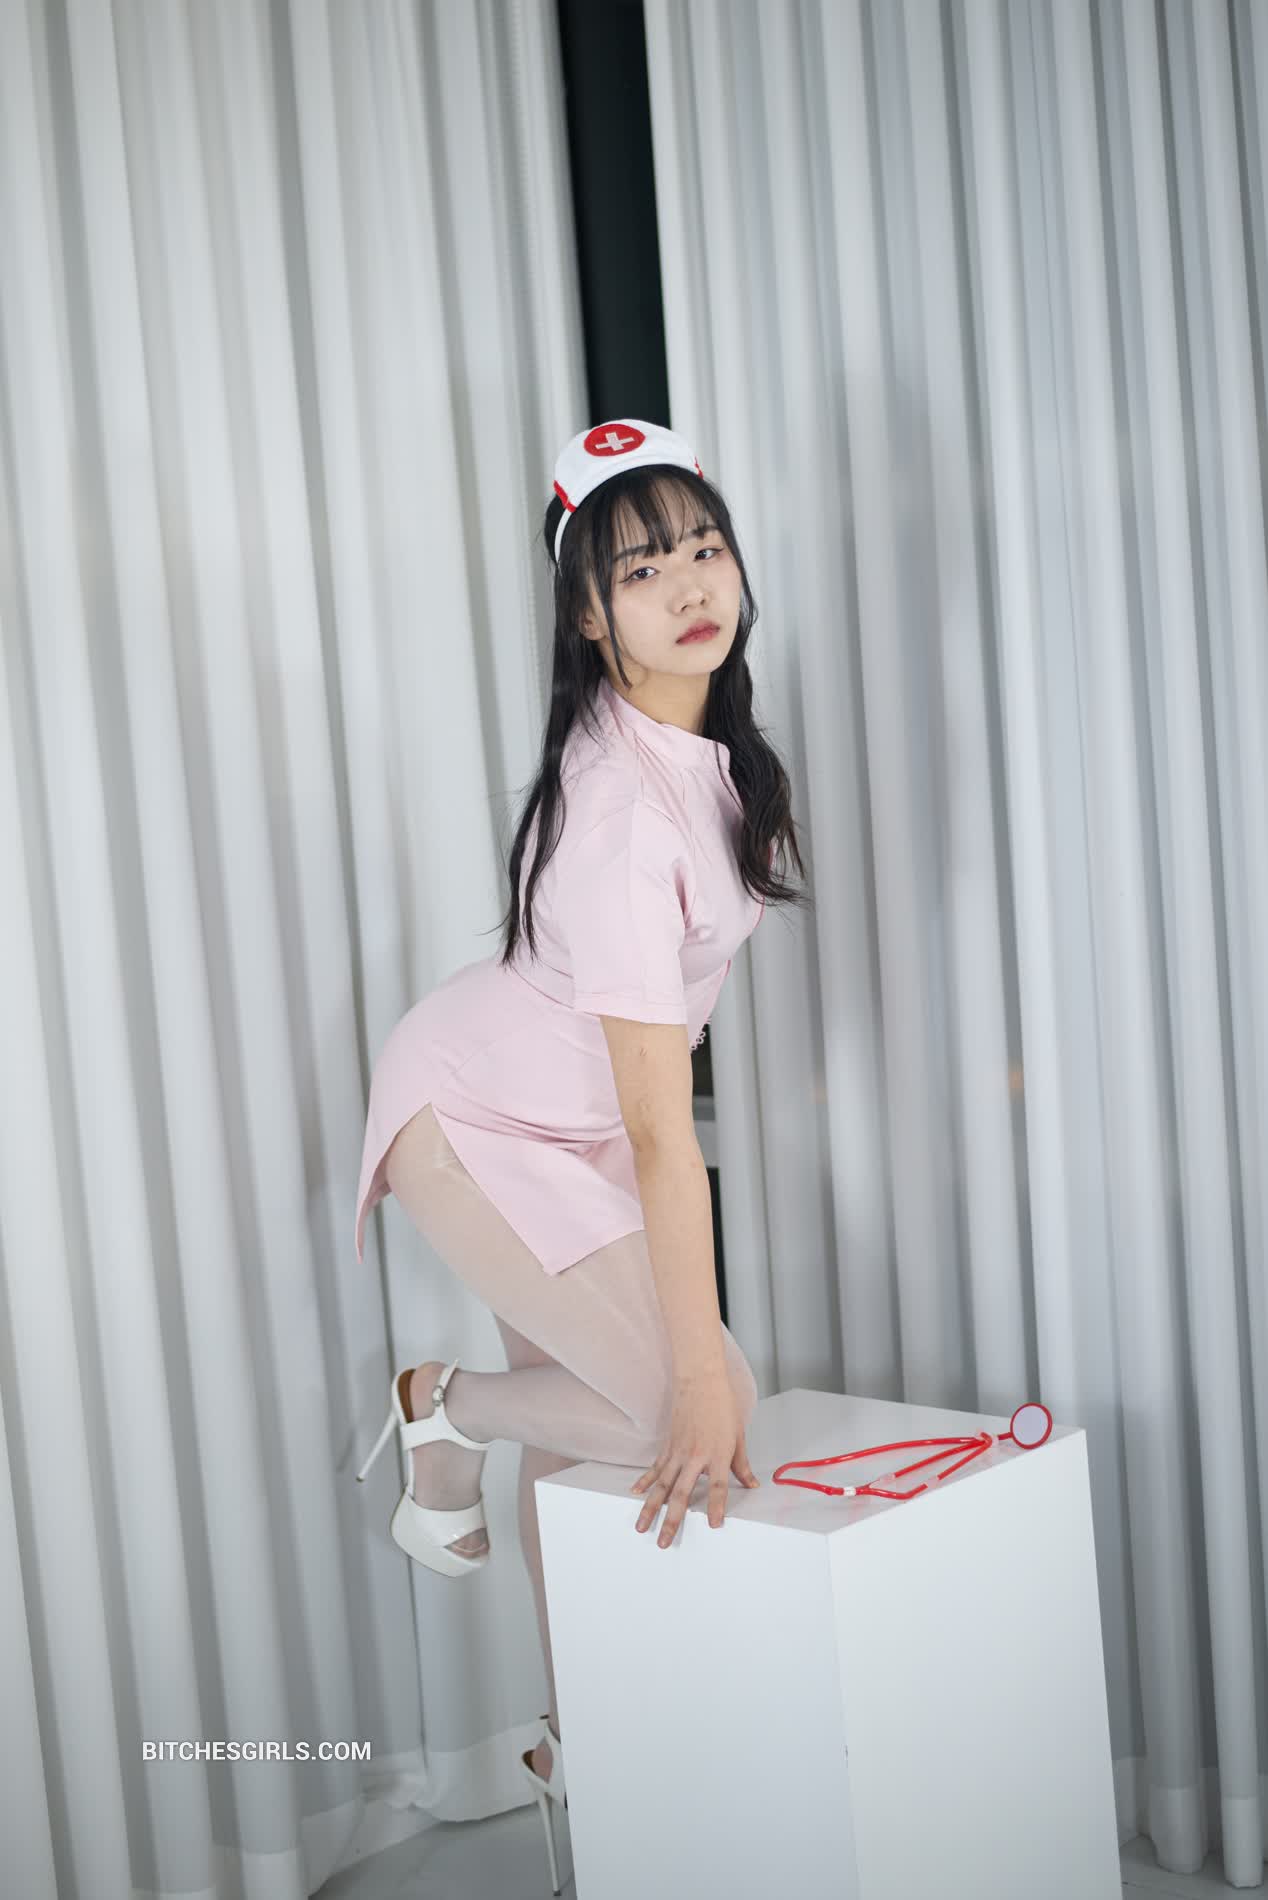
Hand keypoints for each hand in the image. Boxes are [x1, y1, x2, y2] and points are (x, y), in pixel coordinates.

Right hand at [630, 1366, 759, 1548]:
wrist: (701, 1378)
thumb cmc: (722, 1404)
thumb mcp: (738, 1435)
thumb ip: (741, 1464)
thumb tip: (751, 1484)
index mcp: (717, 1454)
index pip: (718, 1487)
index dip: (717, 1507)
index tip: (714, 1526)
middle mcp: (695, 1456)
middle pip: (681, 1494)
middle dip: (671, 1520)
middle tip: (663, 1542)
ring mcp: (678, 1451)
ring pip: (661, 1485)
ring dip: (650, 1508)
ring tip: (641, 1526)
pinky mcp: (668, 1444)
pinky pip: (655, 1468)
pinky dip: (645, 1482)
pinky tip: (636, 1494)